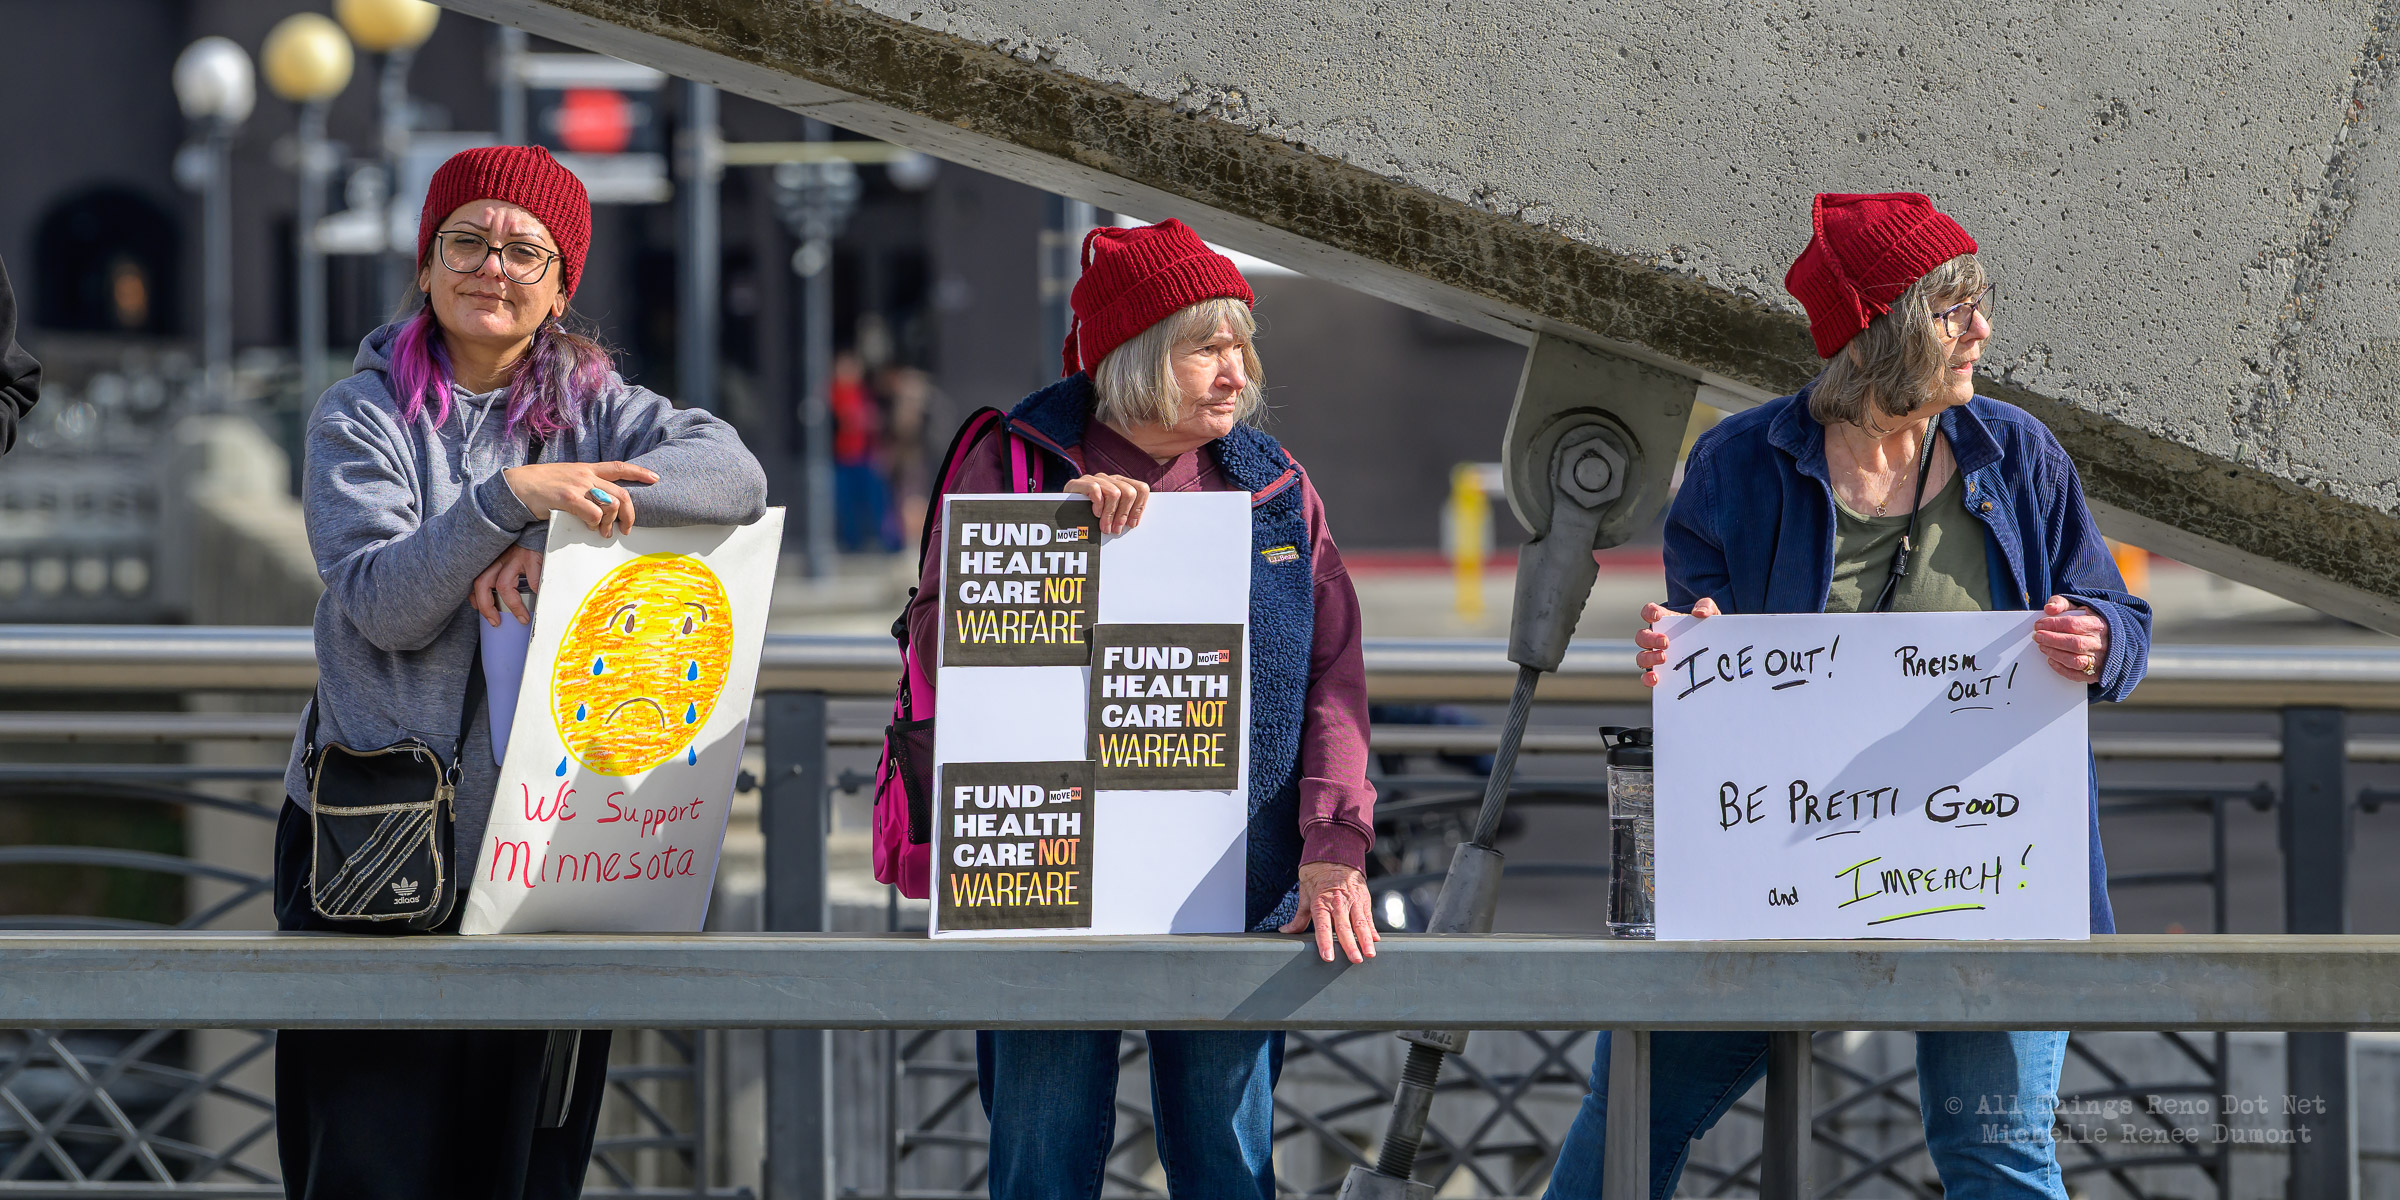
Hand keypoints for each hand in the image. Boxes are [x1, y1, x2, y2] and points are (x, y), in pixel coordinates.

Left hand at [470, 546, 543, 626]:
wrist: (546, 524)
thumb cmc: (532, 545)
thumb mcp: (514, 556)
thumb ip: (508, 571)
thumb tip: (506, 598)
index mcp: (494, 557)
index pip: (476, 579)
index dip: (474, 597)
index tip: (479, 609)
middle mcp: (500, 556)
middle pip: (482, 583)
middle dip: (486, 607)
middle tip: (495, 621)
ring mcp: (515, 555)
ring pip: (503, 585)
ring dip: (512, 606)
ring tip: (522, 618)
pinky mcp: (531, 556)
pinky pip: (532, 580)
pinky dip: (536, 594)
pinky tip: (541, 602)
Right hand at [501, 461, 659, 536]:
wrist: (518, 485)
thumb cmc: (542, 485)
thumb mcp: (568, 478)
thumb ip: (586, 487)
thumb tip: (602, 506)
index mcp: (587, 469)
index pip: (619, 467)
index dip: (639, 472)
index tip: (655, 478)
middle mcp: (586, 475)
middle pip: (622, 493)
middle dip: (630, 513)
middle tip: (627, 528)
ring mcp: (578, 485)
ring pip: (611, 504)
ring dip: (611, 523)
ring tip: (604, 533)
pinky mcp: (568, 497)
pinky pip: (593, 514)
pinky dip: (595, 524)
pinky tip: (589, 527)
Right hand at [1063, 473, 1149, 534]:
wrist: (1062, 512)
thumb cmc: (1090, 516)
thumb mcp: (1110, 515)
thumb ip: (1123, 514)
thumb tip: (1134, 524)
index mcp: (1121, 484)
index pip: (1141, 488)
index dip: (1139, 508)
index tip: (1132, 525)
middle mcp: (1110, 479)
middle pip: (1130, 492)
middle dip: (1124, 514)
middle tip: (1115, 529)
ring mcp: (1095, 479)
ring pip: (1114, 493)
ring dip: (1110, 514)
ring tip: (1104, 527)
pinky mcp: (1080, 482)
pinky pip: (1095, 489)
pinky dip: (1097, 504)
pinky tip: (1094, 514)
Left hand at [1281, 861, 1379, 963]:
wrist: (1333, 855)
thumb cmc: (1316, 877)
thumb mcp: (1305, 895)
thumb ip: (1299, 918)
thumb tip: (1286, 932)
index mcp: (1321, 902)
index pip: (1323, 926)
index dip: (1325, 942)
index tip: (1328, 957)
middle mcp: (1337, 902)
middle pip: (1344, 927)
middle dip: (1350, 945)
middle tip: (1355, 960)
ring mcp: (1352, 900)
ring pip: (1360, 922)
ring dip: (1365, 940)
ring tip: (1370, 953)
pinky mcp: (1363, 898)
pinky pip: (1368, 916)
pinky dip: (1372, 929)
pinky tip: (1376, 940)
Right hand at [1634, 597, 1720, 687]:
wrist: (1714, 650)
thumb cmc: (1707, 628)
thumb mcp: (1710, 614)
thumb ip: (1706, 606)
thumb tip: (1699, 613)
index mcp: (1664, 621)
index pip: (1648, 612)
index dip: (1649, 612)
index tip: (1657, 616)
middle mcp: (1655, 638)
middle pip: (1642, 636)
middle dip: (1651, 638)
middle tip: (1665, 642)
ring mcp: (1656, 656)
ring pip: (1641, 656)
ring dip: (1649, 657)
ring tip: (1664, 658)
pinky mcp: (1660, 673)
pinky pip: (1646, 676)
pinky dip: (1647, 678)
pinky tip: (1655, 679)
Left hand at [2034, 596, 2108, 681]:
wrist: (2110, 639)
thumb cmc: (2090, 622)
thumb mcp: (2079, 608)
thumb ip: (2062, 603)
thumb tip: (2049, 608)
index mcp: (2097, 625)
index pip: (2073, 624)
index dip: (2053, 624)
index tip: (2039, 625)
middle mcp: (2100, 643)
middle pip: (2074, 643)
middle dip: (2052, 640)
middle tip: (2037, 637)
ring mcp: (2099, 660)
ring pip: (2075, 661)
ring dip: (2055, 654)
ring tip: (2042, 647)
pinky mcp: (2095, 673)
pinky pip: (2076, 675)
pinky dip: (2061, 669)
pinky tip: (2051, 660)